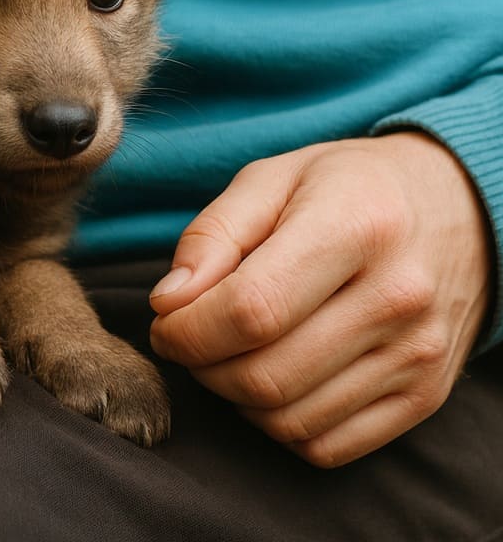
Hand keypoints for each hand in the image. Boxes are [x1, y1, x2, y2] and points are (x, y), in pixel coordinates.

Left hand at [149, 132, 491, 466]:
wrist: (458, 208)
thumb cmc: (347, 187)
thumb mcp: (273, 178)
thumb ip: (213, 234)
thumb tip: (168, 301)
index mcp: (355, 226)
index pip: (251, 309)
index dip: (188, 329)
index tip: (165, 320)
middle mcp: (397, 297)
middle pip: (265, 374)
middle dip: (201, 365)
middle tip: (188, 337)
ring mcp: (417, 355)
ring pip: (290, 419)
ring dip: (234, 397)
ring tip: (227, 352)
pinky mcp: (426, 396)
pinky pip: (327, 446)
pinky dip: (279, 424)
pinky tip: (271, 378)